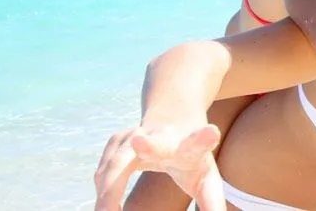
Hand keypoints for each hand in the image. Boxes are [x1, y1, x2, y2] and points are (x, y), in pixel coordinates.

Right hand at [94, 124, 224, 210]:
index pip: (197, 143)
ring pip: (117, 163)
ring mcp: (135, 135)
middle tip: (140, 143)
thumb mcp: (207, 177)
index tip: (212, 132)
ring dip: (108, 191)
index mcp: (189, 146)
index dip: (204, 139)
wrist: (173, 115)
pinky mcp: (116, 141)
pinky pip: (103, 173)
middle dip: (146, 145)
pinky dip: (102, 194)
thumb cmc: (193, 158)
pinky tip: (104, 209)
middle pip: (152, 143)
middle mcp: (161, 136)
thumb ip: (212, 201)